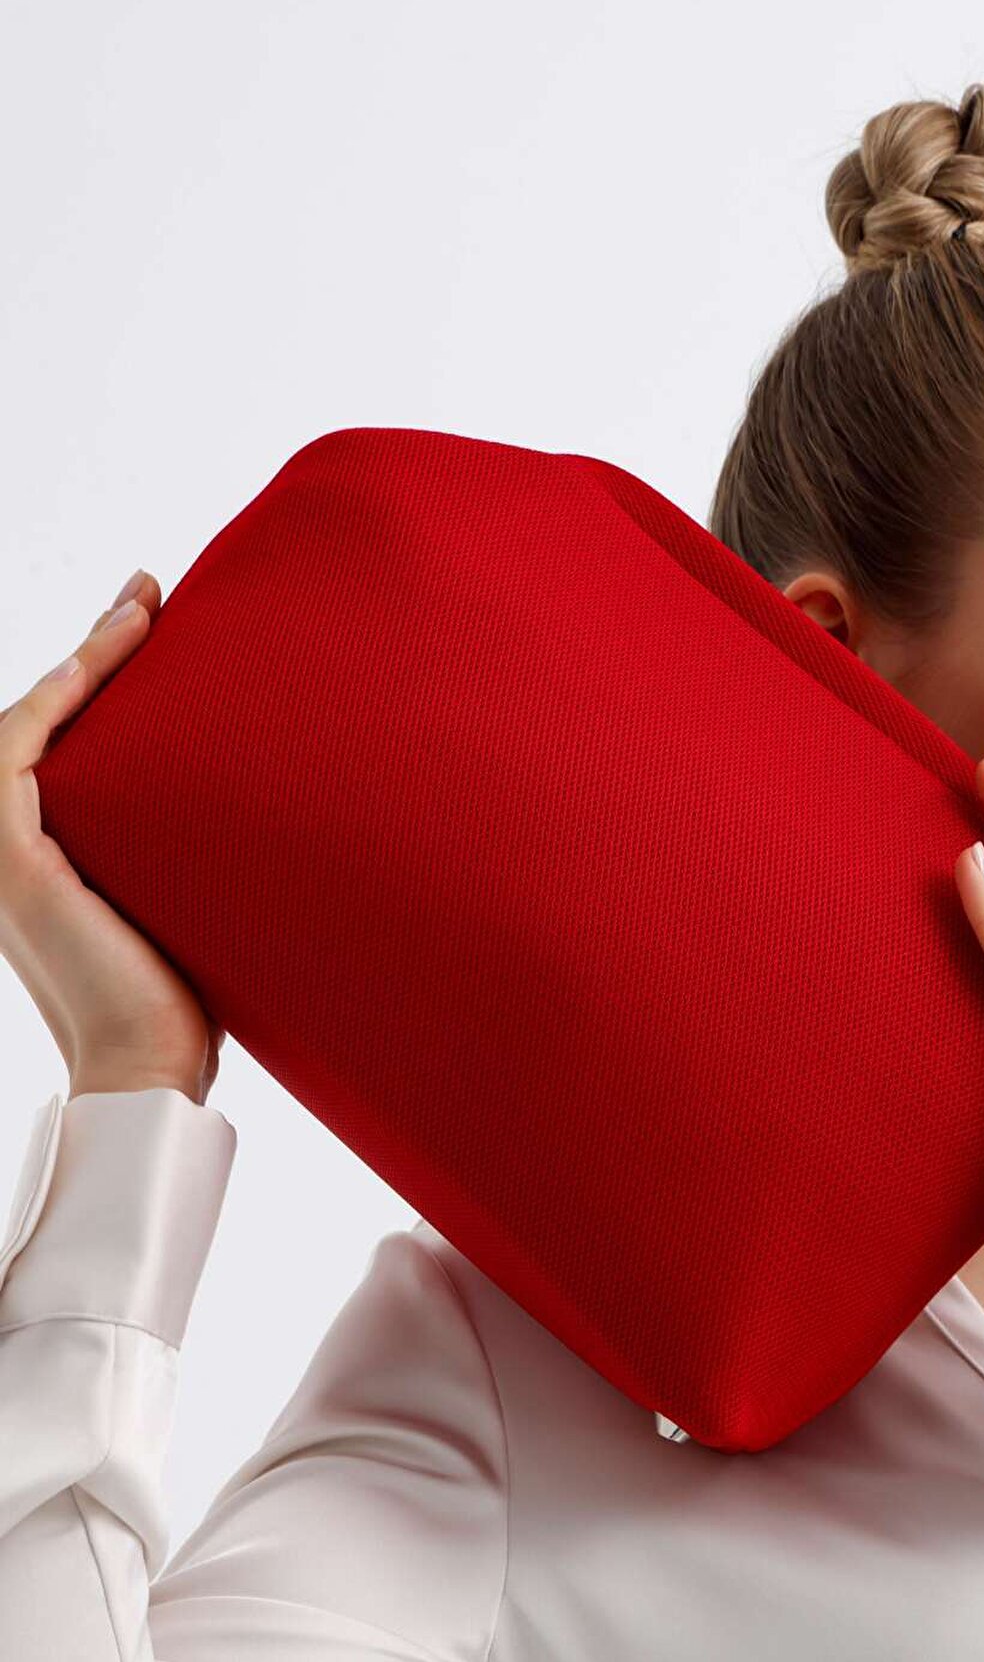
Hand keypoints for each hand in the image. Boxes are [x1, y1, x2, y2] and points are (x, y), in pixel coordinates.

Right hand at [0, 573, 225, 1104]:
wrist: (158, 1068)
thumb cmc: (192, 1001)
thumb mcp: (195, 899)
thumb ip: (200, 847)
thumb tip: (279, 799)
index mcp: (60, 853)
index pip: (73, 743)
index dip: (105, 676)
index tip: (159, 621)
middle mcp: (21, 847)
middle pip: (50, 720)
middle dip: (98, 649)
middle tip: (150, 593)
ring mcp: (6, 852)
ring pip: (30, 724)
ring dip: (80, 659)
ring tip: (138, 607)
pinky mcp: (10, 858)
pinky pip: (16, 755)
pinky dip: (52, 702)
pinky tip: (100, 660)